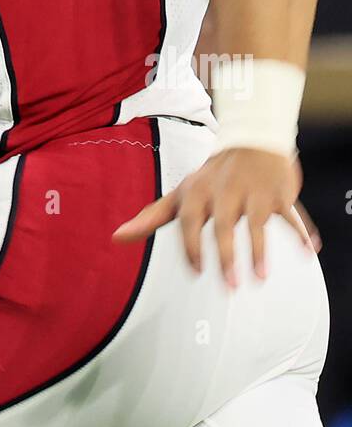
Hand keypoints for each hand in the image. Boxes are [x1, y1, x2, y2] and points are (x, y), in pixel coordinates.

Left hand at [113, 147, 312, 286]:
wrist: (249, 139)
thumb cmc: (211, 176)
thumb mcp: (181, 193)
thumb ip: (152, 217)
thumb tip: (116, 237)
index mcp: (198, 193)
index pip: (189, 221)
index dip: (191, 246)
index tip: (197, 271)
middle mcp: (224, 191)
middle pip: (223, 225)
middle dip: (226, 255)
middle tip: (230, 286)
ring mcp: (254, 192)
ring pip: (257, 223)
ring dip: (260, 250)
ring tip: (261, 277)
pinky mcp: (279, 193)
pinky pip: (292, 214)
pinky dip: (301, 231)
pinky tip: (309, 251)